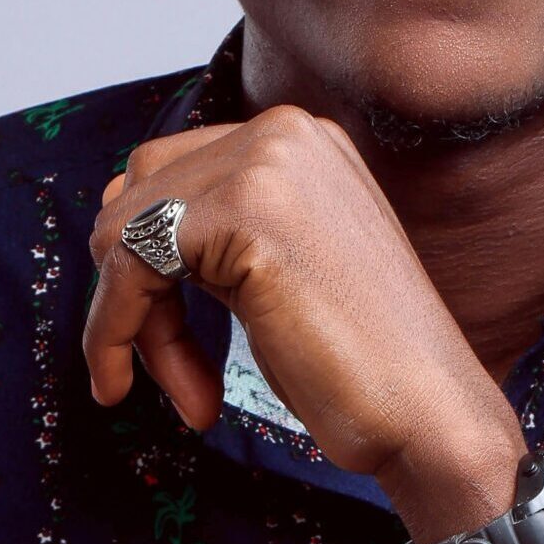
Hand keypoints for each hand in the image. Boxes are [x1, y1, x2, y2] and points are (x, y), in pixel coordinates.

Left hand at [82, 105, 525, 492]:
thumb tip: (115, 212)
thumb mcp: (278, 265)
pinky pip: (128, 264)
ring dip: (129, 323)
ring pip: (122, 228)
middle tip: (171, 372)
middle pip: (138, 193)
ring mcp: (265, 162)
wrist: (430, 412)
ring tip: (181, 392)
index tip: (167, 337)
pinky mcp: (243, 211)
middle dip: (134, 288)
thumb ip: (216, 226)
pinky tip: (146, 389)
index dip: (149, 258)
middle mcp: (284, 131)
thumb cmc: (360, 360)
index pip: (169, 170)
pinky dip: (113, 332)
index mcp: (301, 138)